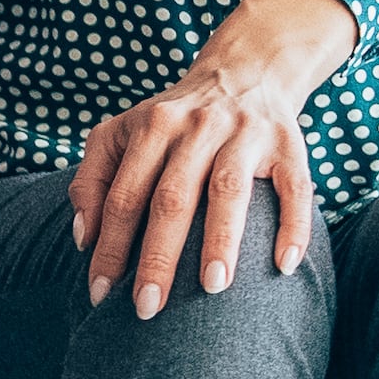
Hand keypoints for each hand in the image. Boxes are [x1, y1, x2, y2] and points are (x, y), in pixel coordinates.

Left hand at [69, 0, 356, 316]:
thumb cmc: (171, 121)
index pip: (124, 197)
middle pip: (173, 198)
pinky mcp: (290, 144)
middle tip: (146, 307)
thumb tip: (83, 239)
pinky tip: (284, 266)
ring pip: (230, 191)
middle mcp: (199, 127)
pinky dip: (293, 226)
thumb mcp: (120, 134)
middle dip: (157, 256)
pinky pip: (295, 188)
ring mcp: (247, 134)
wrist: (245, 71)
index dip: (109, 247)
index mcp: (153, 126)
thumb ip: (91, 180)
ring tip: (212, 288)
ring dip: (221, 240)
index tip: (98, 295)